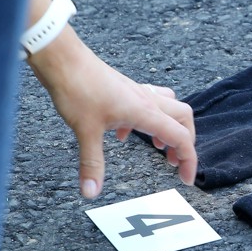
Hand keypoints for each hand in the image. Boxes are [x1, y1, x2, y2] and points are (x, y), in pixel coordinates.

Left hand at [28, 29, 196, 198]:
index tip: (186, 179)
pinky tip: (125, 132)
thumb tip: (91, 192)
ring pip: (169, 107)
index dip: (188, 160)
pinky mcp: (124, 89)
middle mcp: (147, 100)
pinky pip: (148, 102)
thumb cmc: (77, 87)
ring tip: (158, 147)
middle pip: (184, 118)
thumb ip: (91, 164)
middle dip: (185, 142)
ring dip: (170, 127)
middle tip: (174, 162)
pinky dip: (146, 120)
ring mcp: (137, 92)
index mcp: (145, 111)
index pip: (181, 137)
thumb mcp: (85, 131)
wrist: (63, 58)